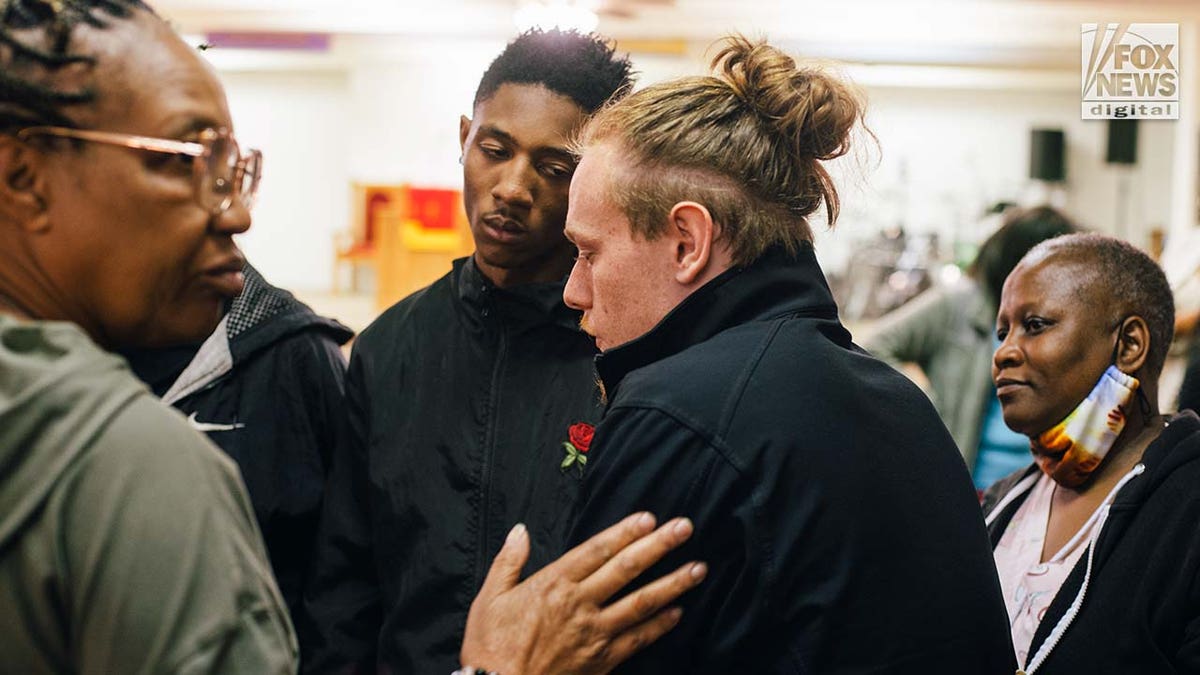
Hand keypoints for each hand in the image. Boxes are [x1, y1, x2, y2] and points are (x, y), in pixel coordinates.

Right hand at [460, 513, 705, 674]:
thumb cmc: (490, 647)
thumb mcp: (490, 597)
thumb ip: (509, 561)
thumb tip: (520, 530)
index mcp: (553, 583)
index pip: (596, 550)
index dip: (624, 532)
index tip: (649, 518)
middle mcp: (579, 604)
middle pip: (626, 569)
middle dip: (658, 546)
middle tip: (685, 528)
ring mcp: (594, 633)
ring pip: (641, 603)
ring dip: (672, 584)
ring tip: (698, 568)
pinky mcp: (601, 661)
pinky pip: (637, 640)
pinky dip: (659, 626)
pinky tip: (678, 613)